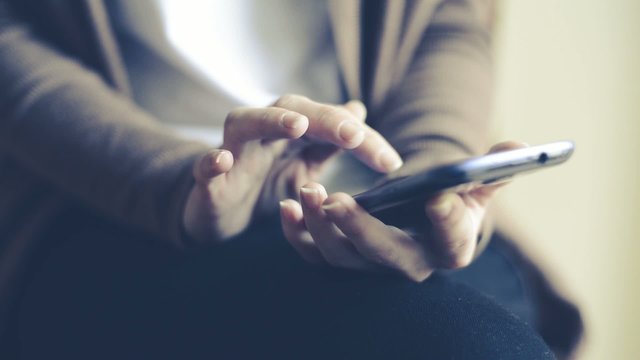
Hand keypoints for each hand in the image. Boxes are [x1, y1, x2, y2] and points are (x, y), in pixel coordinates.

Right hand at [182, 95, 403, 244]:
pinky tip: (222, 160)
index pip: (330, 124)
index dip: (362, 140)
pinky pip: (204, 165)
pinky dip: (211, 161)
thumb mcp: (303, 166)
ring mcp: (233, 152)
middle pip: (292, 110)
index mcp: (290, 131)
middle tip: (353, 132)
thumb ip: (329, 142)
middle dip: (325, 119)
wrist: (219, 213)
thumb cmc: (264, 185)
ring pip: (246, 122)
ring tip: (297, 125)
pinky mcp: (207, 179)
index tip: (391, 162)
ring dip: (271, 120)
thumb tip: (358, 109)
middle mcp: (262, 132)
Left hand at [279, 141, 525, 280]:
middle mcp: (409, 265)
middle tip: (339, 201)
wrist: (419, 219)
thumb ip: (494, 169)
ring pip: (343, 259)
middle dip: (362, 231)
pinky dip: (297, 234)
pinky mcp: (342, 258)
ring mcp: (372, 265)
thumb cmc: (450, 202)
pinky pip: (315, 254)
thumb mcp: (475, 186)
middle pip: (387, 257)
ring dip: (322, 229)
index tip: (440, 198)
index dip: (450, 223)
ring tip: (308, 193)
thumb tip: (520, 147)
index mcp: (449, 247)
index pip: (453, 243)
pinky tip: (287, 206)